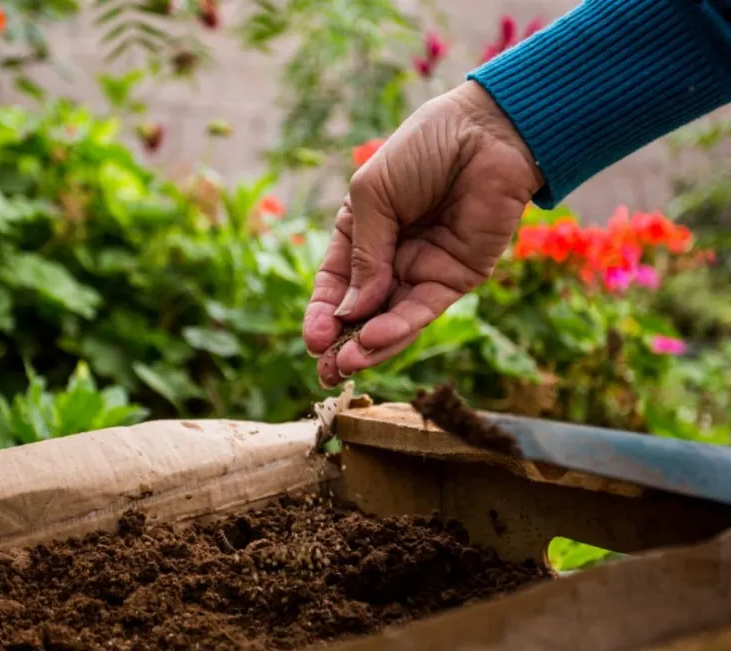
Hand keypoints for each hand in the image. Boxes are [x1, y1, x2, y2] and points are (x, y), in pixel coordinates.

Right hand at [302, 81, 543, 388]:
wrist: (486, 133)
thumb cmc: (422, 150)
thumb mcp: (373, 196)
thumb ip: (364, 253)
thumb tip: (350, 311)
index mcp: (361, 232)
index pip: (335, 283)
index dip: (322, 313)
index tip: (311, 341)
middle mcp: (390, 257)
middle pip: (361, 311)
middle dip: (341, 342)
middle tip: (325, 371)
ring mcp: (423, 270)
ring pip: (391, 319)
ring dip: (369, 344)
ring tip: (347, 363)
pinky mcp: (457, 278)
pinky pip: (423, 309)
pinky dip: (399, 327)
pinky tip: (375, 338)